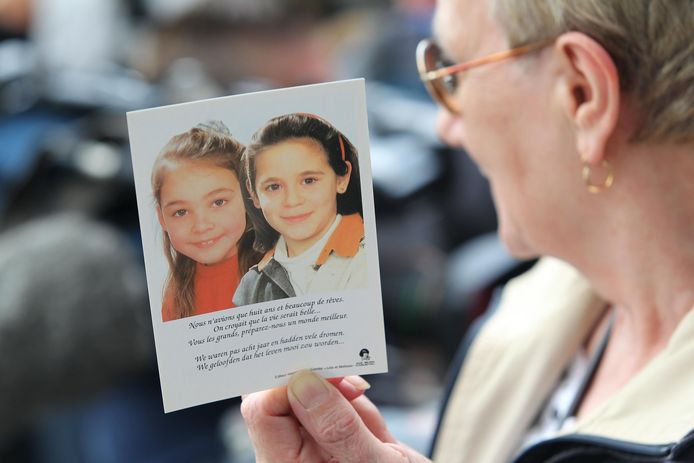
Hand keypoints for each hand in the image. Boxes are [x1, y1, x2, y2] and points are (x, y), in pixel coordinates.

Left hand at [242, 370, 431, 461]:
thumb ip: (338, 426)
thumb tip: (304, 382)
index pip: (264, 409)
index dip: (288, 381)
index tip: (323, 367)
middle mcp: (289, 454)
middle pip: (280, 395)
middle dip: (316, 380)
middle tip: (350, 383)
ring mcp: (309, 445)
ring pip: (310, 392)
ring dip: (343, 396)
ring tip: (373, 429)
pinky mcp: (329, 437)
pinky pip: (333, 403)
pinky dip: (356, 405)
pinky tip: (375, 431)